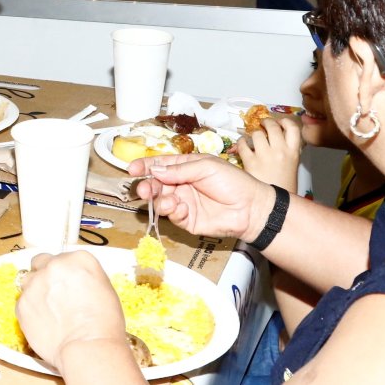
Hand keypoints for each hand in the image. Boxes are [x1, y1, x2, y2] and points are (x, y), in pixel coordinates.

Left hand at [17, 251, 125, 371]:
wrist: (88, 346)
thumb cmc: (104, 323)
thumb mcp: (104, 289)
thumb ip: (82, 277)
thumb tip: (72, 281)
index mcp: (78, 259)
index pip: (63, 257)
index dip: (63, 272)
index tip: (66, 283)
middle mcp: (54, 265)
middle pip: (40, 261)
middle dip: (44, 274)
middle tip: (52, 292)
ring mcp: (35, 283)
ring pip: (27, 280)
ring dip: (35, 290)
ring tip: (47, 309)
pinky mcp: (22, 303)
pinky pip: (22, 302)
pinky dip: (30, 310)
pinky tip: (44, 322)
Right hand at [131, 155, 272, 241]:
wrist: (252, 208)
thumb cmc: (234, 182)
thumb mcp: (206, 167)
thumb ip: (179, 170)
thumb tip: (155, 171)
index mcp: (185, 168)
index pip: (160, 165)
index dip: (145, 166)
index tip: (132, 168)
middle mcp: (181, 185)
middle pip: (156, 184)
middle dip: (147, 186)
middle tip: (143, 190)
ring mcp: (184, 203)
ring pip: (161, 201)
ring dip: (158, 200)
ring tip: (165, 200)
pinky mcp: (188, 220)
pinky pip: (173, 215)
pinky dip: (172, 211)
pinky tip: (180, 207)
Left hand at [236, 117, 302, 191]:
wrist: (275, 204)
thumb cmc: (283, 185)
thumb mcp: (292, 165)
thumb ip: (288, 149)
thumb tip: (281, 135)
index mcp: (293, 152)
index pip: (293, 128)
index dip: (284, 122)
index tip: (279, 122)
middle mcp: (280, 151)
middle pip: (273, 126)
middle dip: (266, 123)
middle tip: (262, 125)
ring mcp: (265, 156)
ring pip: (256, 133)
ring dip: (253, 133)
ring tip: (251, 137)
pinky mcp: (251, 162)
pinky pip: (243, 145)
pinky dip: (241, 143)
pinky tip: (242, 145)